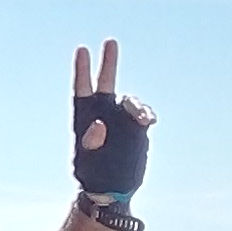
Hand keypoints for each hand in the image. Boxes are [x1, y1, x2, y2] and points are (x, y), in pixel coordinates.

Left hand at [71, 40, 152, 208]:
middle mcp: (104, 113)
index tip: (82, 50)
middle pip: (106, 82)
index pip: (83, 89)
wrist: (112, 188)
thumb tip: (98, 125)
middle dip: (109, 62)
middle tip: (110, 41)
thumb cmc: (92, 176)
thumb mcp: (86, 163)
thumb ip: (90, 144)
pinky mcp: (137, 129)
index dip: (82, 70)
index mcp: (84, 117)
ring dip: (137, 106)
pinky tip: (149, 121)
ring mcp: (122, 120)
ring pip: (130, 102)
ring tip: (144, 119)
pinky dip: (146, 115)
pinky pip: (144, 116)